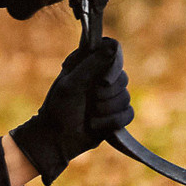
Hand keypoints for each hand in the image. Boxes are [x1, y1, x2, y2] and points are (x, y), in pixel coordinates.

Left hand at [9, 39, 133, 185]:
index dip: (113, 67)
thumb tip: (113, 46)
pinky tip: (96, 125)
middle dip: (107, 94)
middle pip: (123, 78)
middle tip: (91, 100)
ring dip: (107, 110)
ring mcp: (109, 97)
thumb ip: (92, 65)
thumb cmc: (58, 108)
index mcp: (89, 65)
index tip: (103, 80)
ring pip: (126, 98)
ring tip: (90, 116)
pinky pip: (129, 114)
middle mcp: (101, 79)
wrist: (56, 139)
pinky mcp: (116, 115)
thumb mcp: (72, 84)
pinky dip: (113, 121)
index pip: (113, 53)